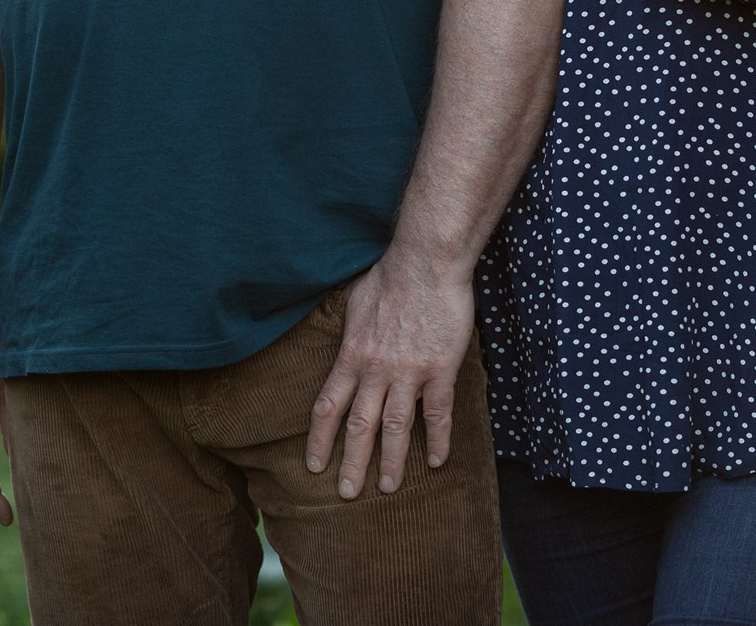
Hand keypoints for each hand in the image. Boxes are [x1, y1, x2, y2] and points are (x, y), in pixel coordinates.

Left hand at [304, 252, 474, 498]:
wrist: (427, 261)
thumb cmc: (390, 275)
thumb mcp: (354, 301)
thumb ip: (347, 330)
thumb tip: (341, 343)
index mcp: (352, 355)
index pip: (329, 406)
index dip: (320, 439)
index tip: (315, 464)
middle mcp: (376, 370)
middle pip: (359, 427)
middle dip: (352, 464)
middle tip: (347, 494)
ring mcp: (409, 373)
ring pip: (396, 428)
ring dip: (391, 461)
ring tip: (387, 487)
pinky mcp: (440, 370)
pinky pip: (438, 414)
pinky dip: (437, 440)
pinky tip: (435, 461)